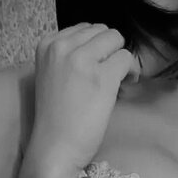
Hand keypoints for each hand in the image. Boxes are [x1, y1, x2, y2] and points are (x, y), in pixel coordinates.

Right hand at [33, 23, 139, 169]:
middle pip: (102, 31)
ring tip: (116, 81)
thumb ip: (70, 57)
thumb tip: (103, 49)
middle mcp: (62, 47)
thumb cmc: (55, 117)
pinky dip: (130, 72)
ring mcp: (82, 60)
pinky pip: (127, 59)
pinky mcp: (102, 76)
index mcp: (47, 45)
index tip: (95, 69)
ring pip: (116, 40)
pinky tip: (123, 88)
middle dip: (109, 52)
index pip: (84, 29)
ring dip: (120, 59)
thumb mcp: (52, 75)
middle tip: (107, 76)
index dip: (95, 49)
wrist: (54, 147)